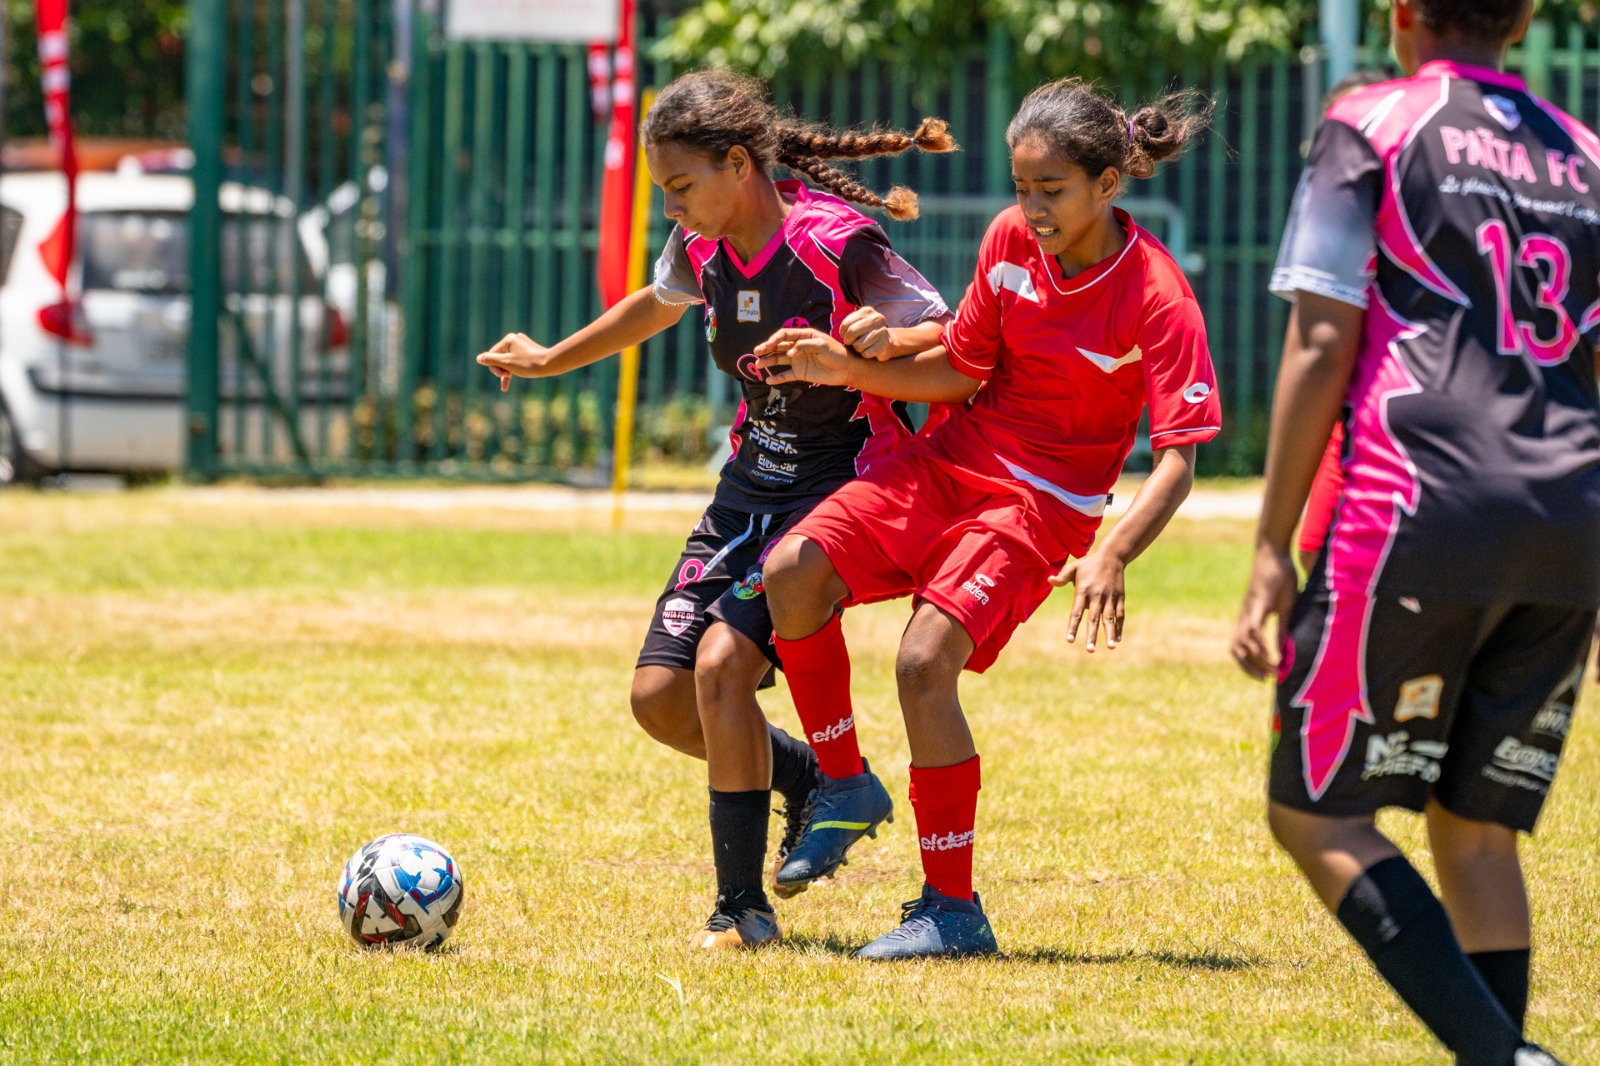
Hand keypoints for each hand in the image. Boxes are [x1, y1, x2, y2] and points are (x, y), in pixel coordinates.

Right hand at [476, 333, 550, 390]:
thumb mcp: (506, 363)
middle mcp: (515, 339)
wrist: (551, 364)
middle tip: (508, 377)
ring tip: (510, 379)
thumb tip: (479, 358)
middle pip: (500, 356)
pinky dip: (515, 368)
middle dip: (502, 368)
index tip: (503, 376)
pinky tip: (513, 375)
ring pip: (508, 359)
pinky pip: (517, 359)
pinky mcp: (529, 350)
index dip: (494, 367)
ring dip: (508, 370)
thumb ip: (491, 360)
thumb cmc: (528, 364)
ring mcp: (522, 344)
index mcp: (508, 339)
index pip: (492, 355)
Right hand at [752, 327, 854, 386]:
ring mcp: (798, 360)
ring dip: (768, 361)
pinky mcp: (801, 373)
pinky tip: (769, 380)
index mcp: (803, 336)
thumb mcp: (822, 345)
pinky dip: (778, 378)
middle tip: (757, 351)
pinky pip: (786, 375)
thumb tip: (790, 353)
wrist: (846, 369)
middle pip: (779, 346)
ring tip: (758, 365)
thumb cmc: (836, 353)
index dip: (775, 339)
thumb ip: (804, 346)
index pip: (785, 335)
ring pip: (779, 360)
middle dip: (767, 348)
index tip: (768, 345)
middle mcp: (798, 347)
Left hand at [840, 306, 892, 359]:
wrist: (888, 342)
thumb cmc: (866, 334)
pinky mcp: (886, 344)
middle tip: (852, 343)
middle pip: (852, 332)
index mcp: (867, 311)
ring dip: (858, 349)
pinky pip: (867, 353)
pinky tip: (870, 351)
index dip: (843, 333)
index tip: (846, 336)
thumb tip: (840, 333)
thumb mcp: (857, 323)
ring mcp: (883, 330)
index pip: (846, 324)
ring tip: (863, 346)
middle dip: (849, 341)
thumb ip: (847, 324)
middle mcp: (877, 318)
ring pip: (859, 345)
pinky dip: (865, 355)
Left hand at [1050, 552, 1125, 651]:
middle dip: (1092, 635)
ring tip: (1110, 647)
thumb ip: (1062, 576)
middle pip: (1093, 619)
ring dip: (1110, 633)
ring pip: (1109, 618)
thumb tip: (1049, 580)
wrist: (1112, 556)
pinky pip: (1120, 615)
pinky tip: (1117, 640)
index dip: (1073, 626)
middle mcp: (1097, 596)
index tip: (1069, 640)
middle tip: (1090, 650)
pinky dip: (1119, 627)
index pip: (1076, 612)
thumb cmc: (1089, 564)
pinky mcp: (1119, 598)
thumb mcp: (1073, 567)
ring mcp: (1110, 598)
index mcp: (1083, 591)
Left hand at [1231, 542, 1297, 679]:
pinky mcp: (1258, 604)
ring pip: (1242, 643)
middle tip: (1266, 679)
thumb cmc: (1280, 578)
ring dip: (1256, 661)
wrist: (1274, 553)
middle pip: (1236, 649)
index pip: (1239, 646)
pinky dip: (1261, 646)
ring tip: (1272, 671)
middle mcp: (1244, 617)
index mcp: (1249, 618)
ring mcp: (1249, 611)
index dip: (1247, 664)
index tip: (1264, 676)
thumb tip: (1282, 650)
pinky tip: (1273, 656)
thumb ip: (1282, 629)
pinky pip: (1254, 630)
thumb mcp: (1284, 609)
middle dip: (1248, 668)